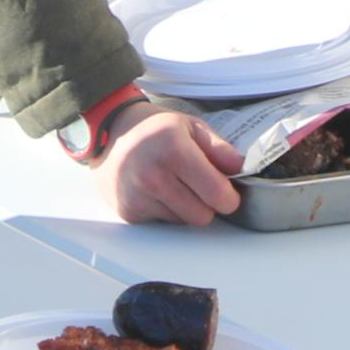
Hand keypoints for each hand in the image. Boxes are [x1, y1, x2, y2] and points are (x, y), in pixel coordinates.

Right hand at [91, 101, 243, 224]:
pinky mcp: (128, 211)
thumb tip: (242, 167)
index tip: (226, 191)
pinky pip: (162, 223)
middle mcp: (154, 176)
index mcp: (175, 151)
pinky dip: (165, 211)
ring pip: (183, 222)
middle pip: (203, 217)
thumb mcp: (190, 126)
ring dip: (185, 208)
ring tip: (173, 184)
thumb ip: (219, 148)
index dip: (229, 197)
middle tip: (198, 186)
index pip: (218, 196)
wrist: (107, 131)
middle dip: (207, 205)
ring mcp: (139, 196)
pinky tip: (156, 191)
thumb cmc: (153, 128)